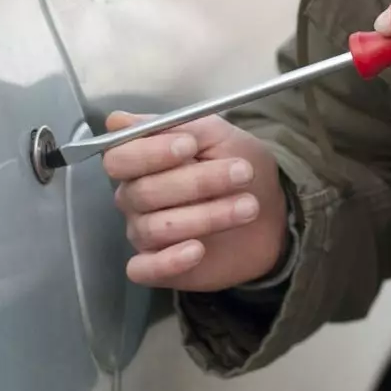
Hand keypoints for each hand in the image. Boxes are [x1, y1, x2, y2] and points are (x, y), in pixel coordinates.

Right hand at [104, 113, 288, 290]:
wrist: (271, 211)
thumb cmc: (238, 166)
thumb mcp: (219, 136)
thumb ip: (178, 126)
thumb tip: (120, 121)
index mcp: (140, 162)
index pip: (119, 158)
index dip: (149, 153)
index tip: (190, 146)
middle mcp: (134, 197)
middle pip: (143, 192)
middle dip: (197, 182)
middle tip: (242, 173)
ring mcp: (144, 233)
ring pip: (154, 228)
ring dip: (205, 216)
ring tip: (248, 207)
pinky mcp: (158, 266)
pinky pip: (143, 269)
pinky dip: (168, 261)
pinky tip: (197, 250)